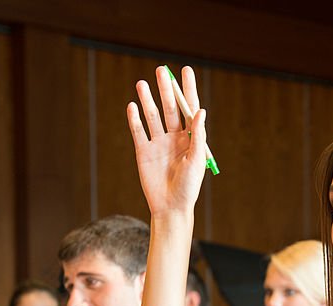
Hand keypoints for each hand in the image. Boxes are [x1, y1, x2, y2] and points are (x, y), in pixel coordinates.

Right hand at [127, 65, 207, 220]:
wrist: (170, 207)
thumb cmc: (189, 187)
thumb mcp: (196, 160)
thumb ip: (197, 135)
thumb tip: (200, 111)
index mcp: (191, 138)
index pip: (190, 109)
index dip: (187, 89)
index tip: (185, 70)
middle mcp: (175, 138)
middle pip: (170, 108)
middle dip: (166, 90)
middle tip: (161, 71)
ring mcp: (158, 143)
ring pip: (153, 116)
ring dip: (148, 100)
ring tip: (142, 83)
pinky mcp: (143, 151)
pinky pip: (138, 131)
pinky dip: (135, 119)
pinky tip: (132, 105)